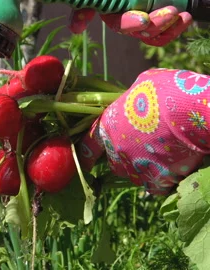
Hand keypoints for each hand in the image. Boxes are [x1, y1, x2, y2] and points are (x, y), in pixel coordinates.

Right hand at [69, 6, 192, 45]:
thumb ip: (85, 10)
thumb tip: (76, 29)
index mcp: (113, 16)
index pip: (121, 24)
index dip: (131, 23)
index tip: (143, 18)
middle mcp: (128, 22)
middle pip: (142, 31)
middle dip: (157, 24)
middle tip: (171, 12)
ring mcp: (144, 22)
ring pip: (156, 33)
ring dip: (170, 27)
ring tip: (182, 16)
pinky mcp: (158, 20)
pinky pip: (166, 32)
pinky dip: (177, 27)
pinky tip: (186, 18)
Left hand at [77, 69, 209, 193]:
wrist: (190, 112)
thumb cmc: (166, 92)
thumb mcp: (141, 86)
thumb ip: (131, 100)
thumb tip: (133, 101)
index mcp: (107, 127)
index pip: (88, 146)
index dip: (86, 155)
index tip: (85, 162)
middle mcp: (116, 151)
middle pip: (115, 162)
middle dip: (126, 157)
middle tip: (145, 146)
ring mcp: (136, 168)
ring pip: (135, 175)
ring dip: (145, 168)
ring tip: (164, 153)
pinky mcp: (157, 181)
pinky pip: (156, 187)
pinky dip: (163, 180)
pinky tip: (174, 168)